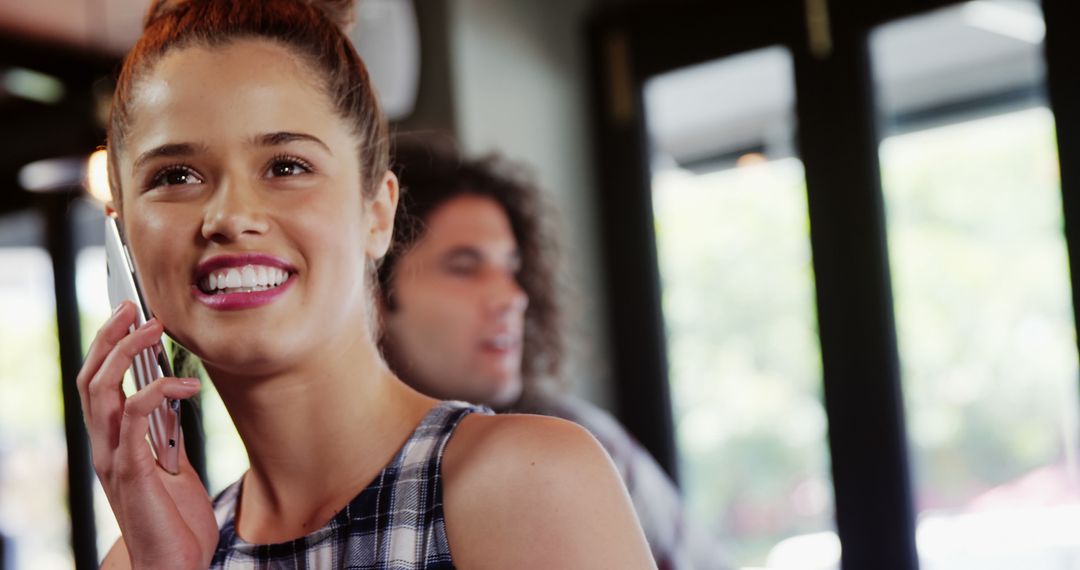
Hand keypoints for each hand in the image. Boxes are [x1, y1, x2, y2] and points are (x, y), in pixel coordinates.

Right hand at [77, 302, 217, 568]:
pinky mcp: (132, 472)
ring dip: (126, 352)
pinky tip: (185, 383)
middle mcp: (106, 447)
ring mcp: (114, 459)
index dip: (108, 347)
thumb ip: (166, 439)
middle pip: (92, 379)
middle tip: (132, 306)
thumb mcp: (175, 469)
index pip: (99, 385)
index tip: (129, 314)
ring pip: (103, 390)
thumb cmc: (177, 521)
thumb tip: (174, 403)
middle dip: (109, 337)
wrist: (174, 565)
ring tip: (154, 327)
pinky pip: (134, 419)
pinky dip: (156, 391)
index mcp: (115, 444)